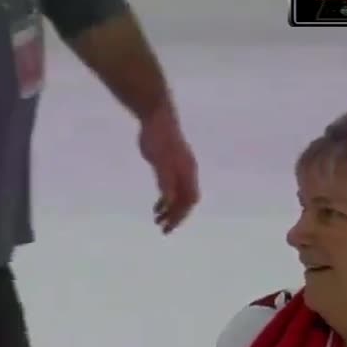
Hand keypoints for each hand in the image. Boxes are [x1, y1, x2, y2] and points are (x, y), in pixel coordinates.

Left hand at [139, 104, 198, 233]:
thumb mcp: (160, 161)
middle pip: (185, 200)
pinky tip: (157, 206)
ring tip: (157, 220)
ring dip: (170, 209)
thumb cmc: (158, 138)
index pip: (189, 200)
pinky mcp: (169, 165)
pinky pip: (171, 188)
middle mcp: (186, 172)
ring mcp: (178, 169)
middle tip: (163, 229)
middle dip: (176, 216)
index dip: (181, 215)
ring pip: (178, 195)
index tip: (169, 226)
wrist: (156, 117)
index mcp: (188, 172)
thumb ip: (165, 182)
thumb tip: (168, 203)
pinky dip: (165, 199)